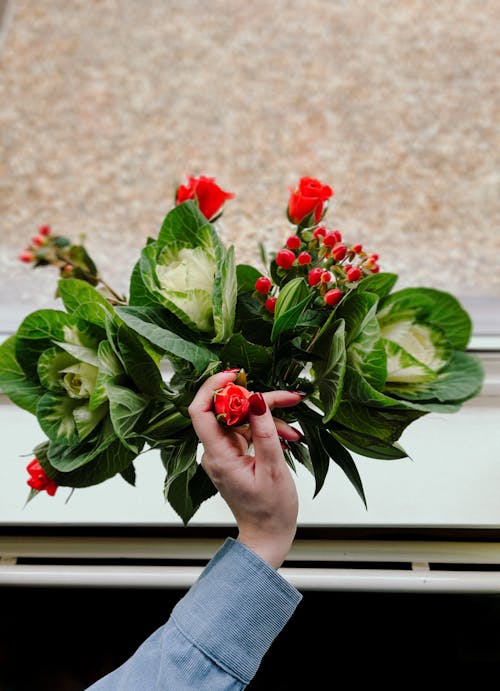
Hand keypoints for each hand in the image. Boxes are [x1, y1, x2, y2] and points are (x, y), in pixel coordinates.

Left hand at [188, 371, 301, 568]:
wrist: (269, 536)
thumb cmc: (271, 510)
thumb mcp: (273, 469)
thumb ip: (264, 431)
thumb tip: (256, 398)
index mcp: (218, 456)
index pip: (201, 411)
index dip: (214, 387)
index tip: (237, 374)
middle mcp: (215, 452)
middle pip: (229, 410)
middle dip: (258, 401)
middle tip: (289, 397)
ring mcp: (224, 453)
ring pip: (242, 420)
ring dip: (269, 419)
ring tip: (294, 432)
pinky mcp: (234, 454)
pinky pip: (248, 432)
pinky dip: (267, 430)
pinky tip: (286, 437)